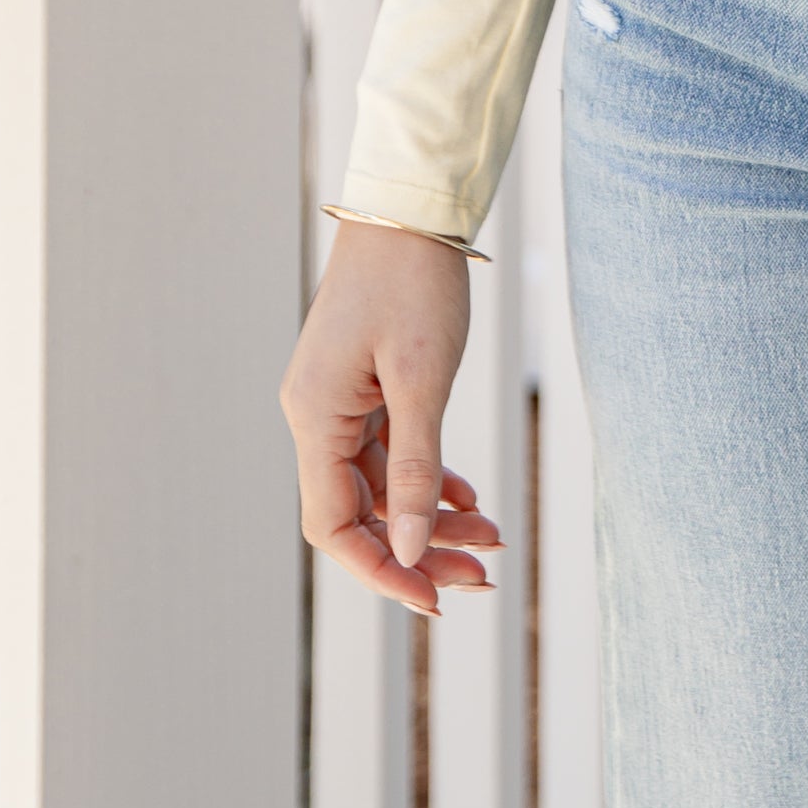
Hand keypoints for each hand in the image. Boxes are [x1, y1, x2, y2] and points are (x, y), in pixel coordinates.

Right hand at [281, 221, 503, 614]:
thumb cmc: (413, 282)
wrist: (409, 208)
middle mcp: (317, 416)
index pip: (332, 526)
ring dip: (432, 519)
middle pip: (361, 513)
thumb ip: (418, 469)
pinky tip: (470, 502)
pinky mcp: (365, 387)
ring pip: (383, 486)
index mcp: (315, 418)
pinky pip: (392, 453)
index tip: (434, 599)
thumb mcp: (423, 378)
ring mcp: (340, 402)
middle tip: (483, 576)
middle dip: (418, 551)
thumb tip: (413, 549)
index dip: (380, 569)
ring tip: (492, 539)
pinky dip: (429, 479)